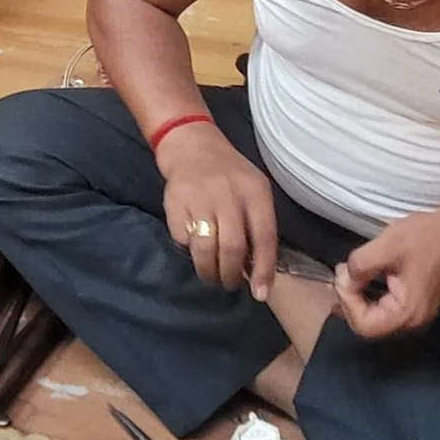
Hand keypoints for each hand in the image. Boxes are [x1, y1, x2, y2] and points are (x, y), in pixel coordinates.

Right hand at [156, 120, 277, 298]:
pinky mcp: (175, 203)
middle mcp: (228, 193)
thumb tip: (258, 271)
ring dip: (209, 271)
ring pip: (205, 249)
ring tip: (211, 275)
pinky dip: (188, 250)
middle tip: (230, 284)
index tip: (260, 293)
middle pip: (233, 247)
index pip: (264, 236)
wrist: (192, 146)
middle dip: (231, 275)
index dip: (263, 269)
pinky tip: (193, 245)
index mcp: (255, 191)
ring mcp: (200, 197)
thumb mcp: (254, 191)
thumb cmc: (229, 175)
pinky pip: (182, 239)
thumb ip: (258, 225)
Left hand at [335, 207, 439, 337]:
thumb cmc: (427, 236)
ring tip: (348, 274)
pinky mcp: (415, 306)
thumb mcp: (387, 245)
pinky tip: (360, 281)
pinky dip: (368, 298)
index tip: (344, 274)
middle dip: (349, 300)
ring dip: (357, 299)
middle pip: (367, 326)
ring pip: (374, 320)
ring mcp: (416, 316)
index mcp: (407, 313)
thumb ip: (360, 266)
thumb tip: (345, 281)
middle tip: (343, 273)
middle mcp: (413, 323)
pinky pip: (384, 311)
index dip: (347, 301)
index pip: (364, 326)